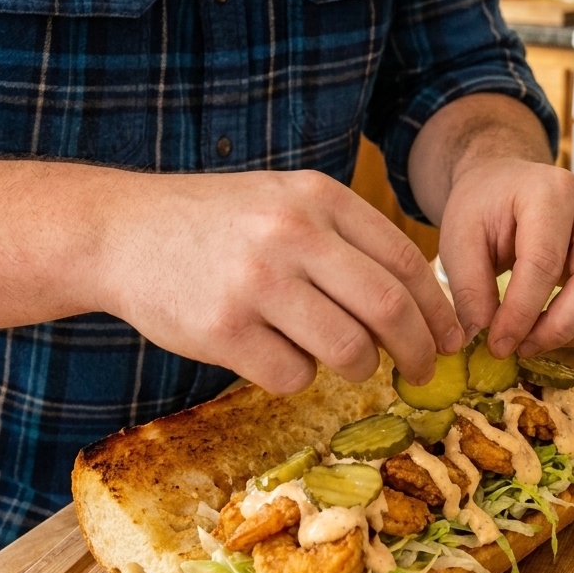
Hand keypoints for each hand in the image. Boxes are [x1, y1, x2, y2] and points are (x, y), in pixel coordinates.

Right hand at [98, 170, 461, 393]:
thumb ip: (344, 237)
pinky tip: (277, 355)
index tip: (451, 337)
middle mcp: (292, 233)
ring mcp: (256, 282)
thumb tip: (419, 303)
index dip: (438, 308)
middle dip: (420, 351)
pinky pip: (292, 375)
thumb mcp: (284, 200)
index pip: (404, 261)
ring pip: (348, 349)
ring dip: (359, 367)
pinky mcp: (223, 329)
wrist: (122, 231)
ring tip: (345, 362)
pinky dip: (299, 375)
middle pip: (389, 308)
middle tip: (424, 372)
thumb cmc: (217, 222)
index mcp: (317, 197)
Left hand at [437, 160, 573, 356]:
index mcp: (549, 191)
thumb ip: (468, 287)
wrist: (507, 184)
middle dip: (560, 328)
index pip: (545, 263)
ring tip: (542, 338)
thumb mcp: (458, 237)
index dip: (522, 313)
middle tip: (524, 347)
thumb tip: (480, 336)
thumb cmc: (485, 207)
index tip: (499, 343)